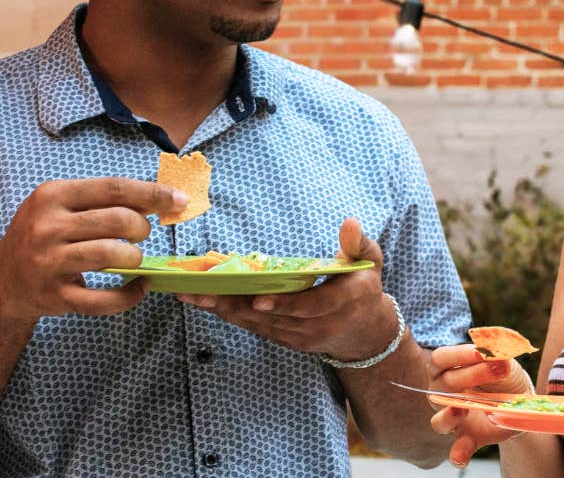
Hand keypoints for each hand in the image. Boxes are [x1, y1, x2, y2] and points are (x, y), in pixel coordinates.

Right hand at [0, 178, 186, 320]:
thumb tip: (159, 197)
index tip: (180, 200)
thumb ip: (102, 199)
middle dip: (142, 228)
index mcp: (52, 195)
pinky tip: (138, 287)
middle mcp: (47, 226)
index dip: (153, 193)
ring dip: (136, 258)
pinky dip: (130, 296)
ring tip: (134, 258)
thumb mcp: (60, 206)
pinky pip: (104, 299)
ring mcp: (49, 262)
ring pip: (112, 254)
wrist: (3, 281)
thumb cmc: (43, 235)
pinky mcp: (55, 296)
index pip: (114, 188)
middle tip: (140, 234)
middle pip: (119, 220)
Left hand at [176, 218, 395, 359]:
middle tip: (201, 293)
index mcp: (342, 303)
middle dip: (235, 305)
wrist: (366, 333)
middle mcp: (318, 326)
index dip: (284, 304)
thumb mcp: (370, 262)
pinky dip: (231, 316)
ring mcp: (300, 337)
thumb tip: (349, 222)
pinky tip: (207, 303)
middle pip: (272, 318)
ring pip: (258, 325)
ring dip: (224, 310)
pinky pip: (255, 329)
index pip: (310, 307)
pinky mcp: (286, 340)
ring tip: (193, 296)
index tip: (258, 299)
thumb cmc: (365, 288)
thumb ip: (358, 243)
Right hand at [427, 344, 533, 467]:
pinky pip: (457, 449)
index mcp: (447, 368)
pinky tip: (461, 456)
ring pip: (439, 421)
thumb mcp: (504, 357)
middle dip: (472, 375)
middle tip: (499, 369)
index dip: (458, 354)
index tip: (480, 351)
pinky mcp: (468, 437)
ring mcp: (454, 418)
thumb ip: (497, 351)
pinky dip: (458, 453)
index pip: (440, 359)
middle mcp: (443, 394)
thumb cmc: (504, 374)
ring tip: (464, 410)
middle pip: (445, 385)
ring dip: (449, 416)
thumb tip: (493, 348)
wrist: (522, 400)